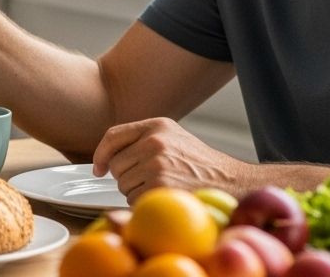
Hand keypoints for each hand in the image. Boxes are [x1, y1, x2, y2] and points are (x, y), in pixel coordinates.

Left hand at [91, 117, 254, 200]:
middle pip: (116, 165)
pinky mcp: (159, 187)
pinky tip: (164, 197)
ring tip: (162, 187)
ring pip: (122, 184)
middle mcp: (155, 141)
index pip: (113, 135)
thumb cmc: (200, 165)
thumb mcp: (174, 139)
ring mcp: (156, 164)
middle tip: (149, 180)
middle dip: (126, 177)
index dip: (101, 154)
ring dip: (135, 192)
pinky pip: (133, 199)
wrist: (230, 182)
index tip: (99, 167)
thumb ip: (142, 140)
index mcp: (157, 126)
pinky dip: (144, 203)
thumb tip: (106, 159)